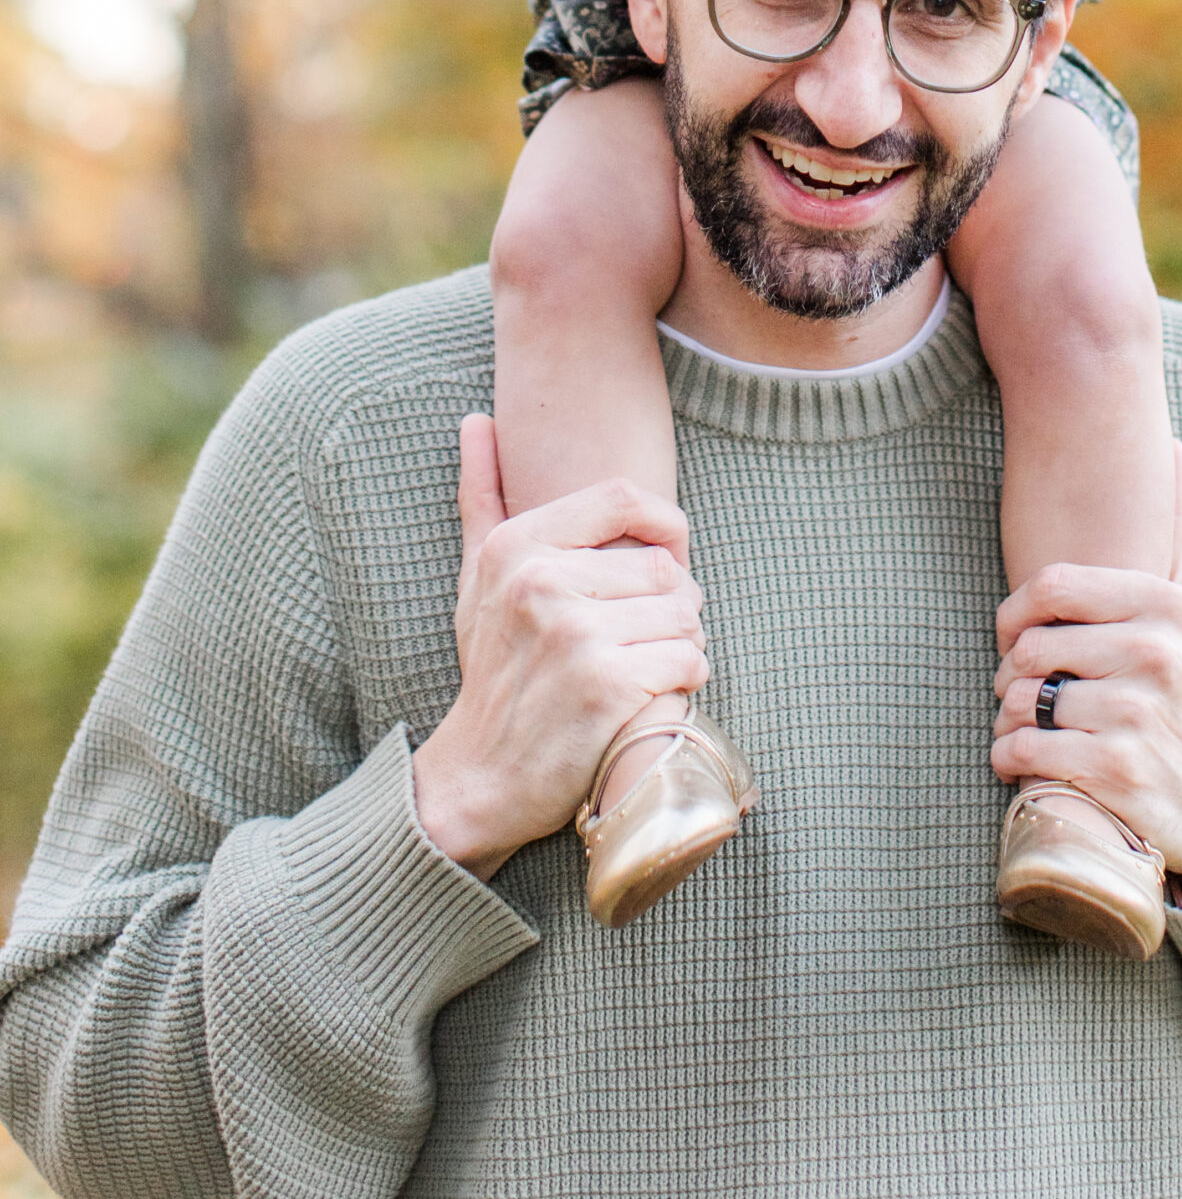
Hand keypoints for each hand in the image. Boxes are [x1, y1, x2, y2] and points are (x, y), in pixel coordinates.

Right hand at [410, 418, 709, 880]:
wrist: (479, 777)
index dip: (663, 523)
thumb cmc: (494, 670)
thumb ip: (481, 495)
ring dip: (684, 643)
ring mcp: (575, 635)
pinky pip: (689, 660)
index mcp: (517, 546)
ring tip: (651, 664)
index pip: (624, 497)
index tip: (665, 555)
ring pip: (685, 614)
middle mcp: (542, 582)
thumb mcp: (478, 578)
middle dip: (674, 604)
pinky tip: (656, 695)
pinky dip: (688, 680)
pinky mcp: (607, 686)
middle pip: (666, 566)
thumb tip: (476, 421)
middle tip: (649, 636)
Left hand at [991, 444, 1181, 903]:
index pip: (1051, 586)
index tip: (1017, 636)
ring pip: (1020, 699)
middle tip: (1018, 690)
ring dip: (1005, 717)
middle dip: (1009, 672)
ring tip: (1019, 725)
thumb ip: (1176, 532)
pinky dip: (1008, 757)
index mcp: (1166, 607)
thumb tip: (1173, 447)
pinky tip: (1019, 760)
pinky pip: (1025, 751)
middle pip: (1030, 646)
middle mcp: (1156, 655)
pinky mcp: (1116, 773)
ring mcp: (1137, 715)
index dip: (1015, 612)